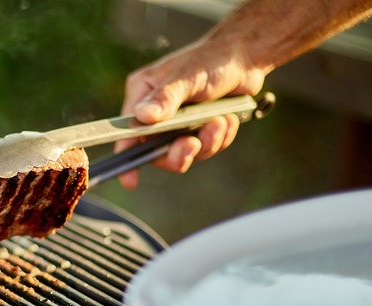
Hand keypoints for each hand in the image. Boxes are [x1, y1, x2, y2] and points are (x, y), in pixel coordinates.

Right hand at [115, 35, 266, 189]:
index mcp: (142, 95)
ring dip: (206, 143)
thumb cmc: (211, 59)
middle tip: (194, 143)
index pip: (127, 131)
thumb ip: (166, 98)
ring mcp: (176, 124)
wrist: (245, 58)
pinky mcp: (196, 129)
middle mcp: (155, 113)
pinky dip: (218, 138)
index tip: (130, 180)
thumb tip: (142, 117)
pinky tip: (227, 119)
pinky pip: (204, 149)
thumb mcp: (188, 77)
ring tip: (220, 122)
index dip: (128, 156)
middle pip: (157, 151)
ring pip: (184, 153)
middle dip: (179, 152)